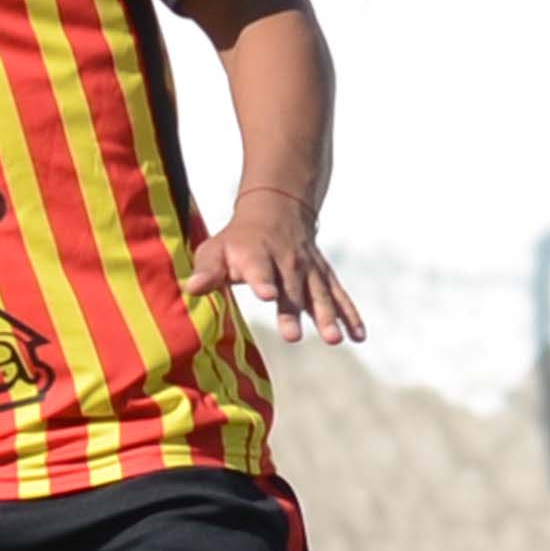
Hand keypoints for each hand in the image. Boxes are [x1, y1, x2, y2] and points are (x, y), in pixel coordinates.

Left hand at [184, 188, 367, 344]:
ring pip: (319, 294)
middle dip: (292, 312)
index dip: (262, 281)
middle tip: (292, 337)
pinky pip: (339, 296)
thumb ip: (207, 271)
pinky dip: (350, 315)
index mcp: (255, 255)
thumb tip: (191, 289)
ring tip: (333, 340)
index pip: (259, 269)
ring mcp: (309, 270)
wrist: (277, 211)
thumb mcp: (215, 249)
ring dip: (327, 317)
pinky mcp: (324, 277)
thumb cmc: (237, 240)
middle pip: (291, 289)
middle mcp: (286, 262)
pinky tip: (358, 336)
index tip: (267, 295)